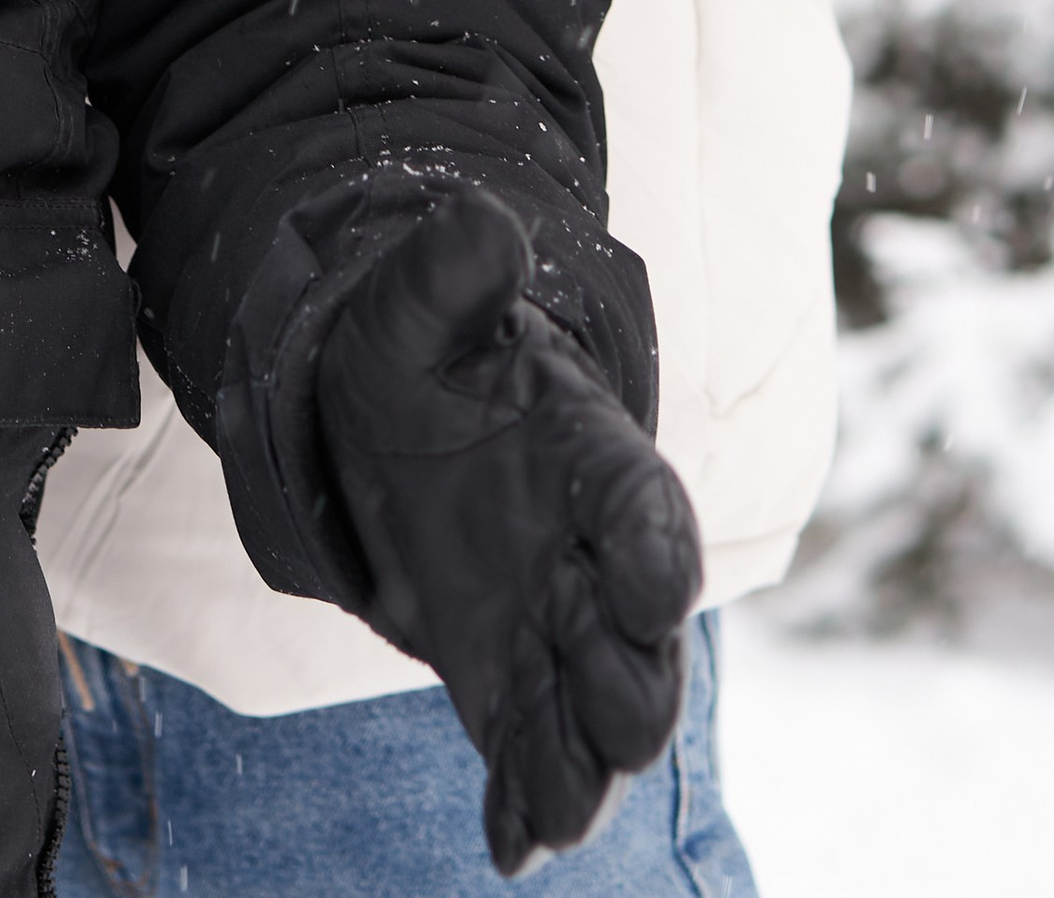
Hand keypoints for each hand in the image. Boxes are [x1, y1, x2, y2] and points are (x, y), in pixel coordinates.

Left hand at [316, 191, 701, 877]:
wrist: (398, 419)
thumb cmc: (427, 352)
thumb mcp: (420, 304)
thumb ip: (451, 269)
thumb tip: (479, 219)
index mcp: (592, 454)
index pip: (645, 501)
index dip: (654, 542)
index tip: (655, 581)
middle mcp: (590, 554)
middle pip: (641, 632)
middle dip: (638, 679)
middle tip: (625, 728)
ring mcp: (552, 627)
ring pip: (594, 709)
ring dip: (587, 766)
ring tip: (560, 816)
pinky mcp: (504, 682)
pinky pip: (529, 752)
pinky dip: (527, 801)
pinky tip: (509, 848)